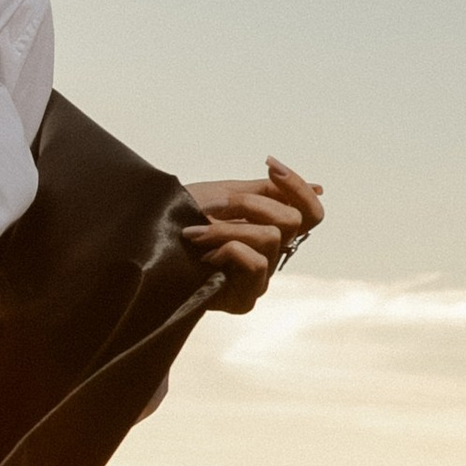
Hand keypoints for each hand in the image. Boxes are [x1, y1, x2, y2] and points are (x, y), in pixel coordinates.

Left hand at [183, 158, 323, 312]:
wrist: (146, 251)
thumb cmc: (181, 222)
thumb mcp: (225, 196)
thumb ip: (266, 192)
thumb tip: (319, 189)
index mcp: (270, 231)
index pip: (310, 214)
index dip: (299, 188)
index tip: (270, 165)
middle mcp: (270, 256)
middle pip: (293, 221)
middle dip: (252, 204)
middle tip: (216, 204)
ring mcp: (259, 279)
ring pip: (271, 238)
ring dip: (229, 228)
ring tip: (196, 232)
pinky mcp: (245, 299)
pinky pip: (256, 264)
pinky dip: (228, 249)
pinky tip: (203, 255)